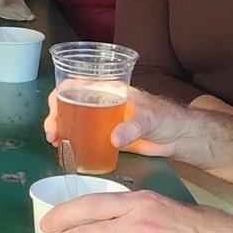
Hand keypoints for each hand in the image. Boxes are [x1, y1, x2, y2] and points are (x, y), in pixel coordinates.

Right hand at [43, 85, 190, 159]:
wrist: (180, 137)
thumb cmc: (167, 117)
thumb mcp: (150, 118)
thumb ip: (133, 127)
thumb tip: (114, 138)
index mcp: (109, 90)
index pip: (77, 83)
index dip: (61, 93)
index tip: (54, 109)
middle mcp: (102, 102)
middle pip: (69, 103)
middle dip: (55, 115)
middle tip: (52, 133)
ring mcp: (103, 120)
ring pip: (73, 120)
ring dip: (60, 129)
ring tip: (55, 142)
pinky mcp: (106, 137)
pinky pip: (83, 136)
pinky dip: (72, 141)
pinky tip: (65, 150)